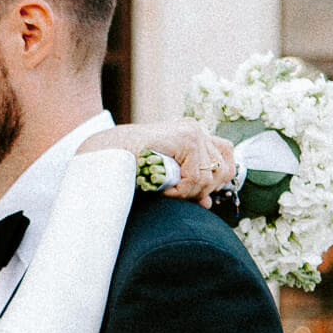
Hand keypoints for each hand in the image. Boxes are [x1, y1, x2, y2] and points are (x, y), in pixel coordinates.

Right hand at [83, 121, 236, 204]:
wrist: (106, 153)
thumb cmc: (130, 166)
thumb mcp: (166, 175)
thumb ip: (188, 183)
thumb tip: (208, 203)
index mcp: (193, 134)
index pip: (226, 157)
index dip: (217, 180)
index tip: (196, 194)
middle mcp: (195, 129)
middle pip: (223, 169)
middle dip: (204, 190)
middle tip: (178, 195)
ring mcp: (192, 131)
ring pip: (210, 176)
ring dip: (189, 192)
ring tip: (167, 192)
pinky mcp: (187, 138)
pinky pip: (196, 177)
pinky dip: (182, 191)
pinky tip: (164, 191)